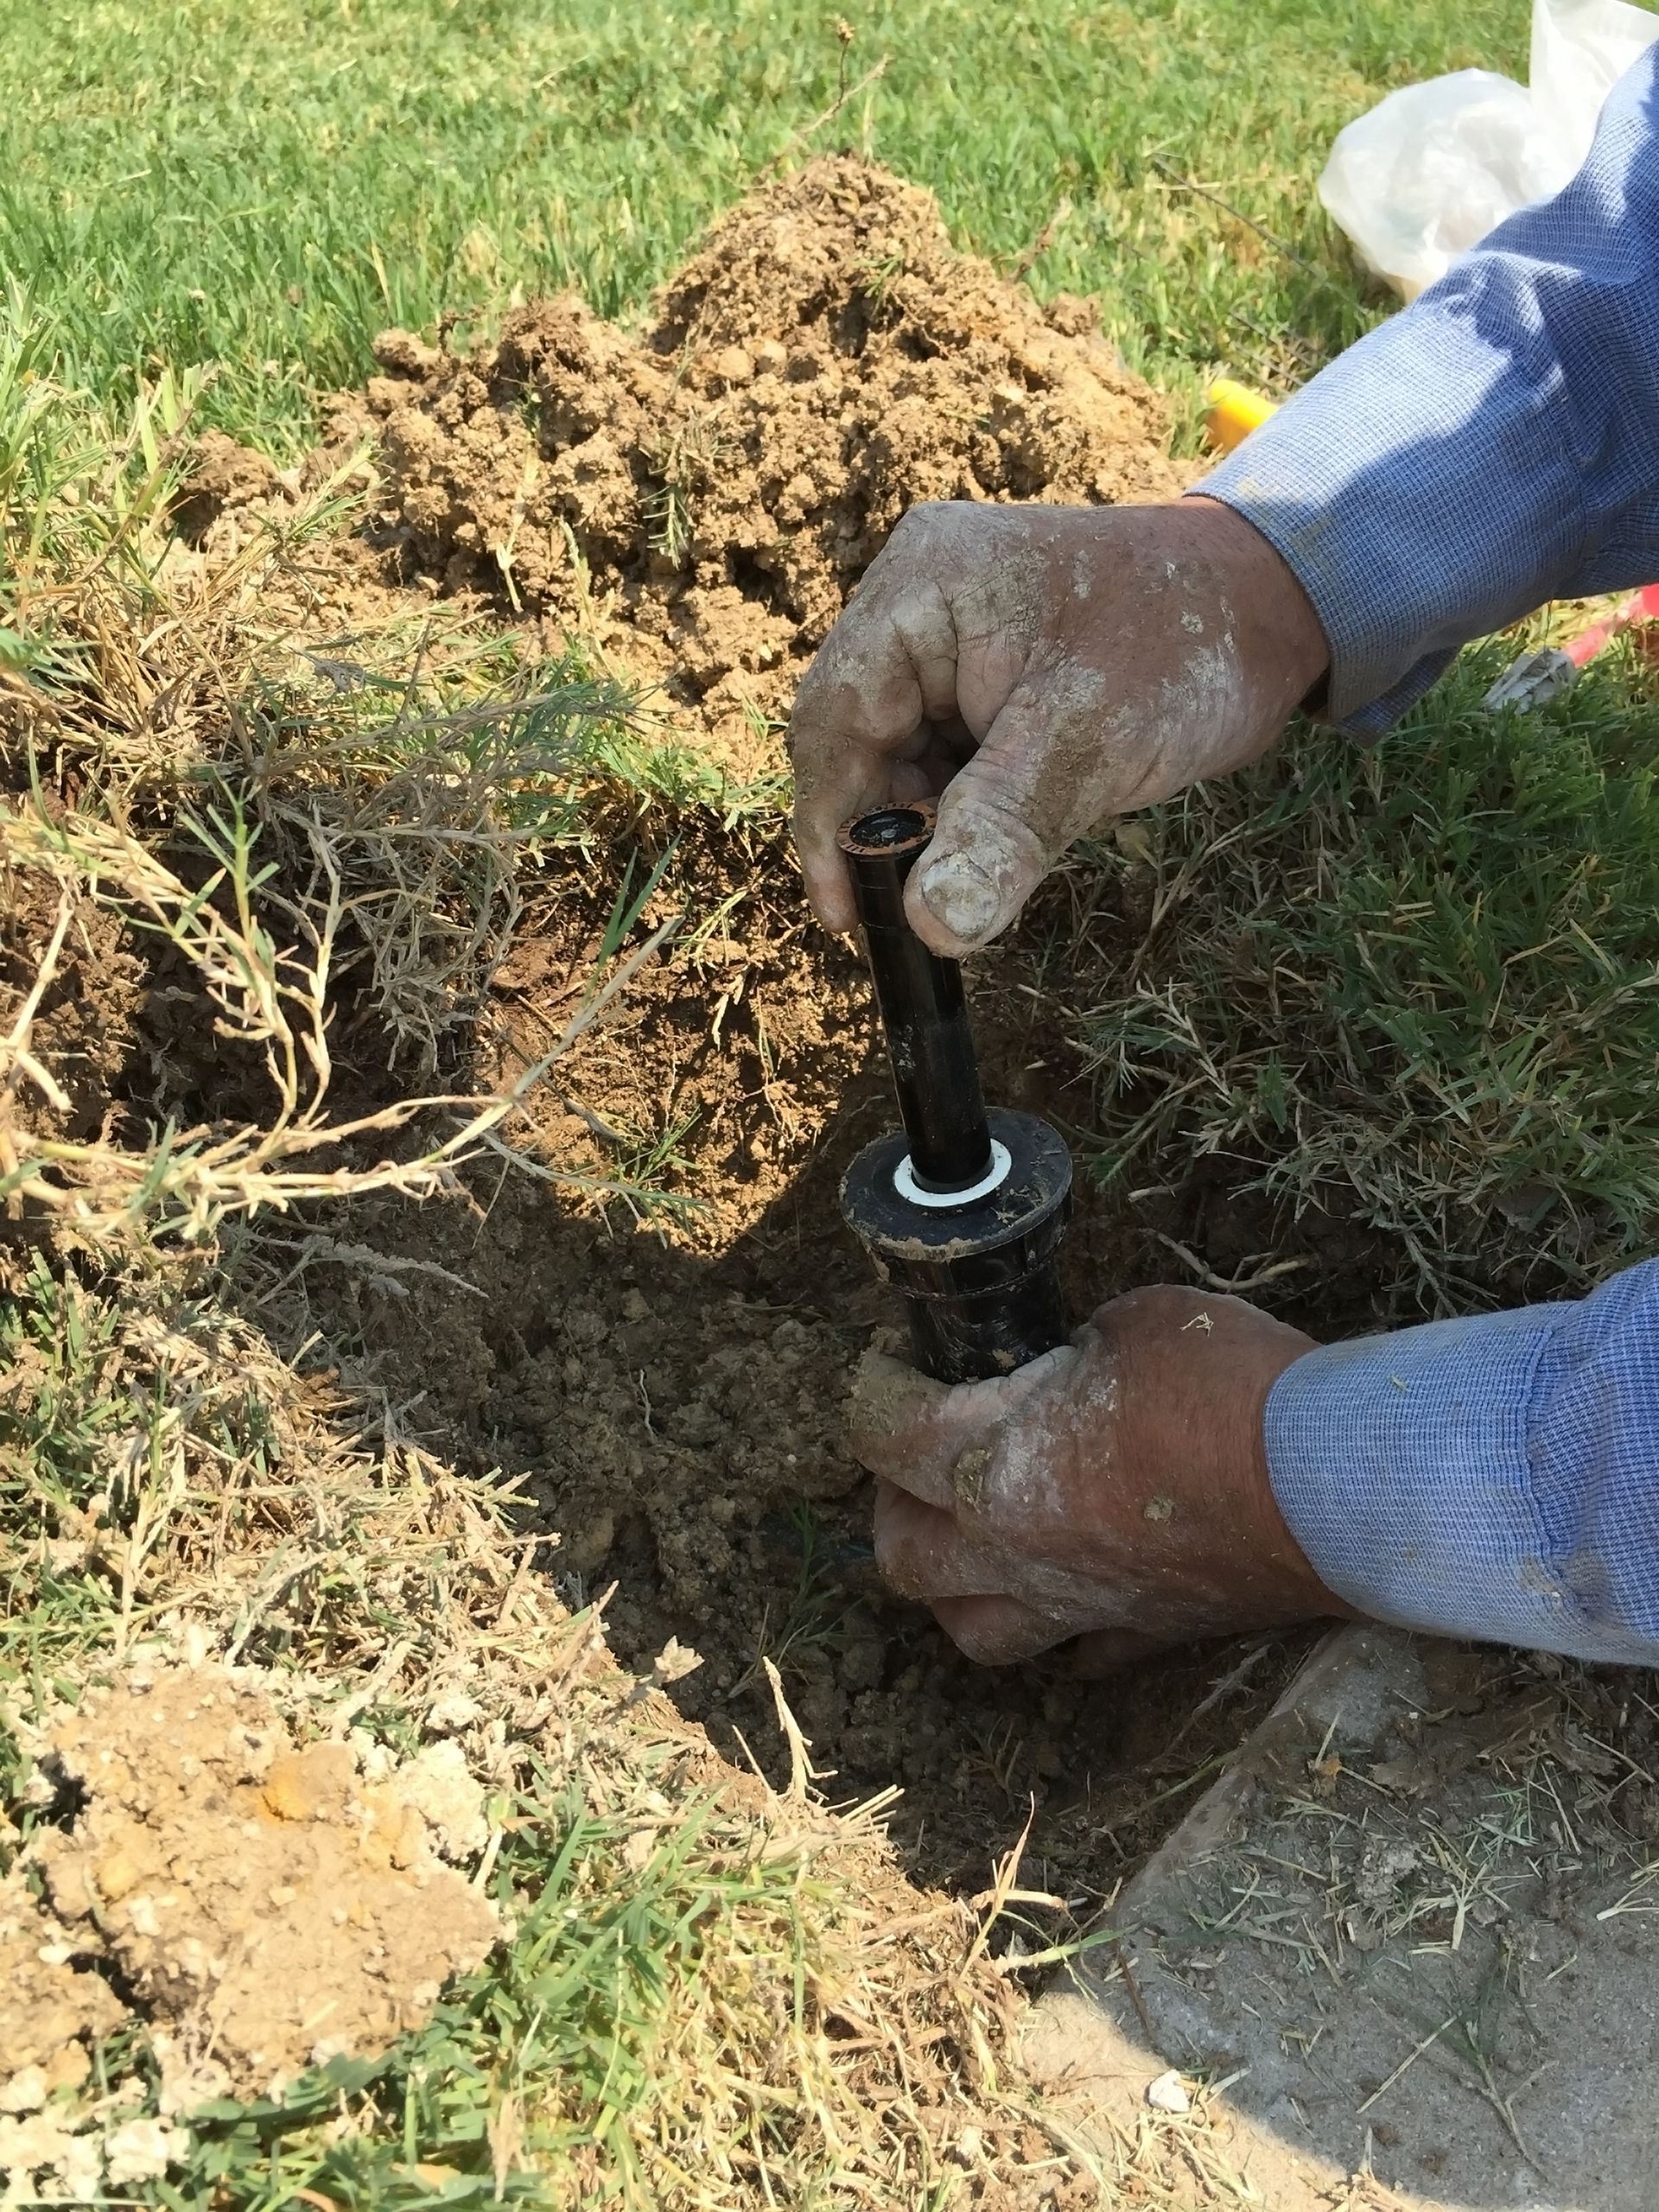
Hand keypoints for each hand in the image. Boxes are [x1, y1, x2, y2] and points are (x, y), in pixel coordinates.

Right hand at [790, 497, 1327, 954]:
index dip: (827, 824)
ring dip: (925, 823)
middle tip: (912, 909)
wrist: (1273, 602)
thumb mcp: (1086, 742)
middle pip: (855, 736)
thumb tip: (933, 927)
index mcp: (920, 590)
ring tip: (970, 871)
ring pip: (900, 753)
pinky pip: (945, 751)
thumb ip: (1001, 830)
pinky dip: (961, 806)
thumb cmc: (1182, 646)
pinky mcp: (985, 670)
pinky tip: (993, 843)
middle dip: (884, 826)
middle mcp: (917, 602)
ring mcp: (949, 635)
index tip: (846, 918)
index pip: (831, 717)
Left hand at [852, 1286, 1352, 1668]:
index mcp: (989, 1465)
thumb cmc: (1232, 1388)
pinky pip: (1073, 1654)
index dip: (874, 1387)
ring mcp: (1077, 1607)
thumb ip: (1071, 1351)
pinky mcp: (1143, 1636)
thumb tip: (1066, 1367)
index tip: (894, 1361)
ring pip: (969, 1628)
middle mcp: (1013, 1551)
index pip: (882, 1434)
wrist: (1335, 1486)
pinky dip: (1057, 1625)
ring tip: (973, 1535)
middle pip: (901, 1554)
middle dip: (892, 1498)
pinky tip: (1071, 1587)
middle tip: (921, 1450)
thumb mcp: (1132, 1324)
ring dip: (954, 1584)